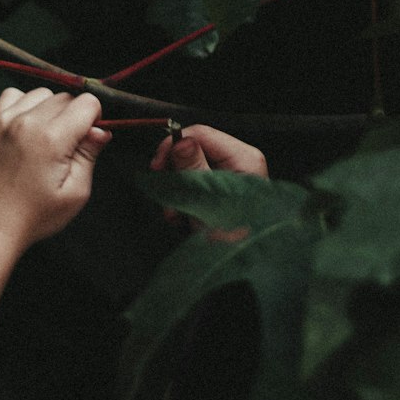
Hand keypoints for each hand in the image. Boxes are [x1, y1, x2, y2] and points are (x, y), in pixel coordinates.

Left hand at [0, 87, 111, 249]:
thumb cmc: (35, 215)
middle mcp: (29, 122)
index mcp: (53, 138)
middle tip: (67, 147)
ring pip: (42, 93)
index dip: (95, 119)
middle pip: (66, 97)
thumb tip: (101, 130)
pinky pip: (14, 95)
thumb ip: (89, 155)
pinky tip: (27, 127)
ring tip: (46, 138)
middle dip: (74, 116)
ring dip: (50, 109)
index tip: (87, 140)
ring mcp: (7, 119)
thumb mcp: (75, 192)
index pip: (87, 103)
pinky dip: (25, 104)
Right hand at [149, 124, 266, 240]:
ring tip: (176, 214)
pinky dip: (183, 198)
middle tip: (167, 195)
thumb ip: (193, 168)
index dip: (173, 146)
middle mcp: (239, 161)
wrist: (242, 266)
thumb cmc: (233, 238)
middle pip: (193, 150)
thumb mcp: (207, 201)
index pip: (200, 133)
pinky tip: (182, 217)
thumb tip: (181, 141)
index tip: (157, 165)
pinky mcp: (222, 189)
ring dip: (176, 189)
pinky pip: (194, 182)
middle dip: (174, 173)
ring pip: (189, 167)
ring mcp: (231, 175)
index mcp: (243, 157)